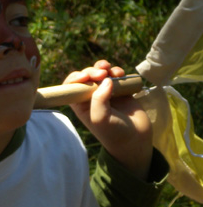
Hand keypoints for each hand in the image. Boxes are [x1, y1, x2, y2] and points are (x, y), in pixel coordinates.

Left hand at [64, 60, 153, 179]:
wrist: (135, 138)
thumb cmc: (113, 132)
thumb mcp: (100, 118)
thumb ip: (99, 99)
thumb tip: (106, 79)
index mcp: (79, 104)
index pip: (71, 86)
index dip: (76, 77)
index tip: (85, 76)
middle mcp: (90, 96)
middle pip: (86, 76)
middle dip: (92, 71)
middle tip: (102, 73)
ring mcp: (105, 92)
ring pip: (101, 73)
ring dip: (105, 68)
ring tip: (114, 72)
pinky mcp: (120, 90)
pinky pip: (115, 75)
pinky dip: (117, 71)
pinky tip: (121, 74)